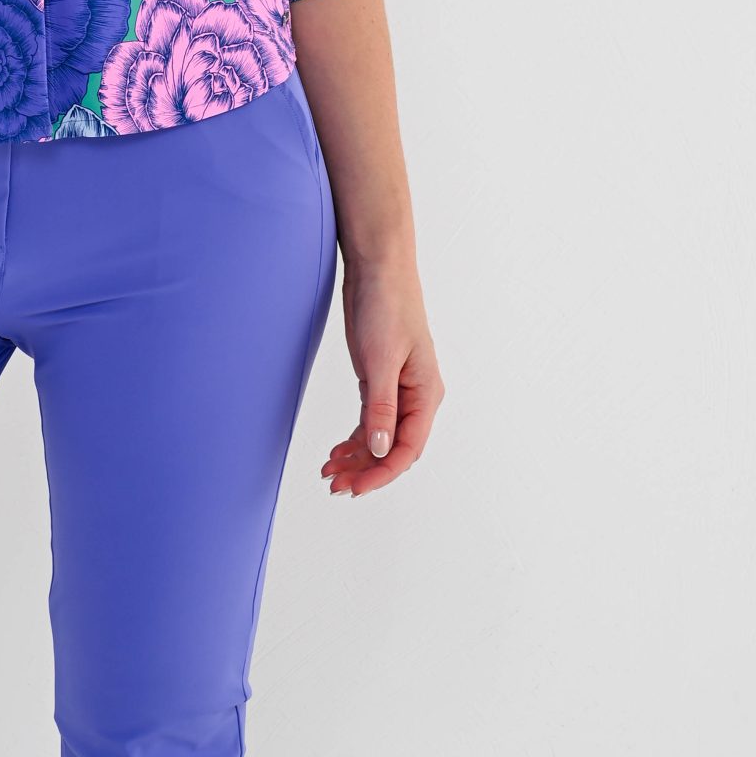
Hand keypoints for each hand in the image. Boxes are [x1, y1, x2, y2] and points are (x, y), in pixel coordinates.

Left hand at [319, 253, 443, 499]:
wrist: (377, 268)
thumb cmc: (387, 306)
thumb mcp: (381, 360)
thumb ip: (380, 407)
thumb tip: (378, 449)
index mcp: (426, 394)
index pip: (407, 448)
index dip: (381, 473)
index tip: (355, 488)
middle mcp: (416, 396)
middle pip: (393, 448)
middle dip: (366, 470)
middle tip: (335, 486)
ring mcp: (397, 389)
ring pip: (379, 436)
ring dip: (357, 458)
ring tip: (329, 473)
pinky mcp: (379, 379)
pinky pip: (370, 419)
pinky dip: (355, 438)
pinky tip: (337, 450)